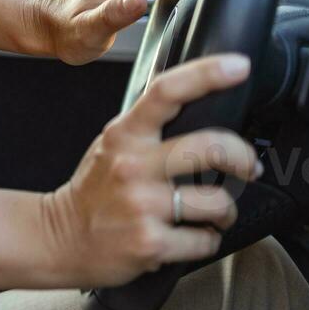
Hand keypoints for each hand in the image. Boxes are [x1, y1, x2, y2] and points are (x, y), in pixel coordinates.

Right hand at [37, 53, 260, 288]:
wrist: (61, 239)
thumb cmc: (94, 192)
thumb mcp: (113, 146)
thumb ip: (148, 128)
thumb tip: (201, 109)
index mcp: (125, 135)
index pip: (167, 92)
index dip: (208, 74)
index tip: (239, 66)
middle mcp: (132, 166)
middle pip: (209, 147)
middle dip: (242, 158)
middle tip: (248, 167)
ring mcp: (141, 205)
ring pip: (217, 201)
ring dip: (225, 211)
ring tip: (213, 214)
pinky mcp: (150, 243)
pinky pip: (205, 241)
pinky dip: (207, 241)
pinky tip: (191, 237)